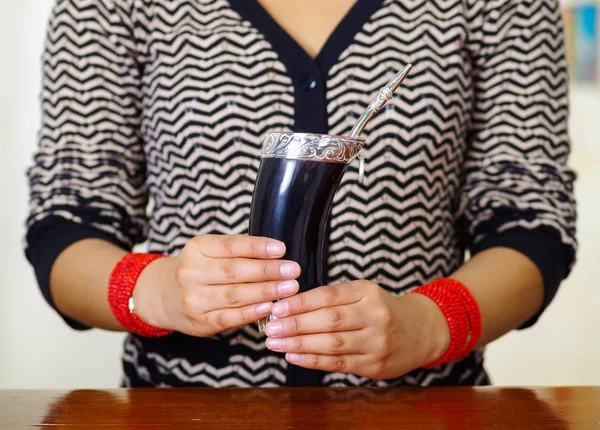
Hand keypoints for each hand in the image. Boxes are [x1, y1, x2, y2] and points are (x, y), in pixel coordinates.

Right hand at [132, 235, 300, 336]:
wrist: (163, 295)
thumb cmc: (198, 269)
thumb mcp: (209, 250)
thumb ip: (238, 251)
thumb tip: (278, 254)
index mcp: (198, 248)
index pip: (231, 244)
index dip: (257, 247)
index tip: (281, 249)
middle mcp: (192, 272)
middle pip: (235, 271)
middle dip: (267, 271)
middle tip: (293, 270)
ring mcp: (194, 299)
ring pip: (234, 295)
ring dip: (265, 292)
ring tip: (289, 288)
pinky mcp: (200, 322)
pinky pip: (229, 317)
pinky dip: (251, 313)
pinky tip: (268, 307)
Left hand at [263, 280, 449, 379]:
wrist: (420, 331)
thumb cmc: (381, 309)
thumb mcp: (362, 293)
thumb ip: (332, 297)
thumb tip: (289, 304)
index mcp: (368, 292)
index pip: (329, 295)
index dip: (301, 302)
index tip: (277, 306)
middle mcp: (375, 316)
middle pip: (330, 320)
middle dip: (295, 324)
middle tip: (270, 327)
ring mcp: (376, 342)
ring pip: (332, 344)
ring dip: (299, 344)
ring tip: (276, 343)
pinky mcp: (375, 365)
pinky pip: (338, 363)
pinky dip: (313, 360)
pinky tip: (294, 356)